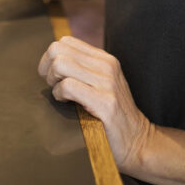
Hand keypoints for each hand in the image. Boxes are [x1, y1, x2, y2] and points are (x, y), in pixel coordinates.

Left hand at [38, 36, 152, 172]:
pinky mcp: (105, 102)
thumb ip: (83, 70)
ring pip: (60, 65)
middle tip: (54, 86)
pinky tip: (66, 103)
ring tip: (60, 95)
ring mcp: (107, 83)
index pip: (66, 42)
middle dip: (47, 69)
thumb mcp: (102, 85)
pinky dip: (59, 95)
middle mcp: (107, 66)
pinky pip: (68, 86)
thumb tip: (51, 61)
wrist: (137, 141)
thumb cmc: (112, 116)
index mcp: (105, 59)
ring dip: (52, 82)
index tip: (52, 76)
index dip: (50, 58)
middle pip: (58, 50)